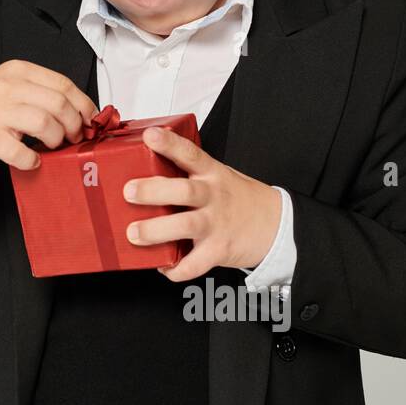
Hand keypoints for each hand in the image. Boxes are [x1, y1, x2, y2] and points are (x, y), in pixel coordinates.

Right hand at [0, 60, 98, 170]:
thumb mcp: (13, 83)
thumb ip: (43, 90)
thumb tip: (81, 110)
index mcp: (19, 72)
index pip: (63, 84)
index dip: (83, 104)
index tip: (90, 118)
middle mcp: (8, 88)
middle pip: (58, 104)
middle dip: (73, 124)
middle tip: (74, 135)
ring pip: (44, 124)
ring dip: (56, 139)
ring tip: (54, 145)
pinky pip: (21, 152)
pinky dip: (33, 160)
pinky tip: (34, 160)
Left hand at [123, 125, 280, 281]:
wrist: (275, 224)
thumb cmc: (238, 199)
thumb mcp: (218, 176)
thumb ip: (188, 174)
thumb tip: (142, 170)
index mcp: (212, 173)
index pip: (189, 153)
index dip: (169, 143)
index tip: (150, 136)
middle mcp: (213, 196)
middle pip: (184, 191)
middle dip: (153, 191)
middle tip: (129, 192)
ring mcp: (216, 224)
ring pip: (185, 225)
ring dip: (156, 230)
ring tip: (134, 233)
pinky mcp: (219, 250)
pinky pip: (195, 263)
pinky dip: (176, 268)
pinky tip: (162, 266)